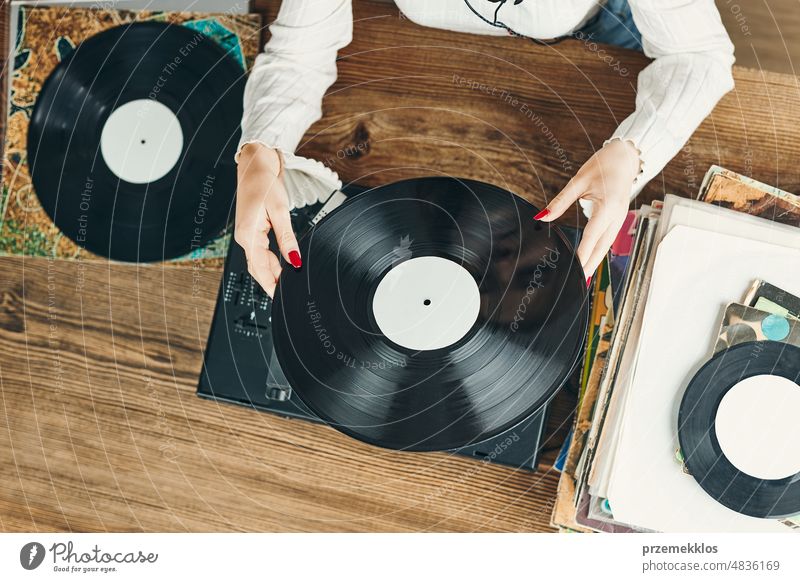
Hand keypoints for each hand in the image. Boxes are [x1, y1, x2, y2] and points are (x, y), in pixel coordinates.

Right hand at [235, 143, 301, 296]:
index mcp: (248, 234)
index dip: (271, 285)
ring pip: (259, 261)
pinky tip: (282, 265)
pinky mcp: (253, 229)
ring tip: (288, 282)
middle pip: (258, 268)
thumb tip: (294, 260)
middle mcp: (244, 237)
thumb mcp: (279, 211)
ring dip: (272, 272)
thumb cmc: (263, 183)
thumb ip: (287, 238)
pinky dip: (270, 261)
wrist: (255, 165)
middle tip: (288, 293)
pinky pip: (260, 251)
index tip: (281, 298)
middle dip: (272, 282)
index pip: (259, 269)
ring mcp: (247, 233)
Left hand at [535, 139, 639, 278]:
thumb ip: (560, 201)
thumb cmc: (603, 165)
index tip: (574, 267)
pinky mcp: (618, 218)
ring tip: (583, 276)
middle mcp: (617, 216)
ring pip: (606, 245)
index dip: (582, 253)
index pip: (592, 236)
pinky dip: (599, 250)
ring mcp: (620, 218)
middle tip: (579, 282)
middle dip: (590, 264)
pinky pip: (608, 238)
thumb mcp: (579, 181)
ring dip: (595, 260)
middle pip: (602, 247)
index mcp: (608, 207)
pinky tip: (590, 259)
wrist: (626, 157)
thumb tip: (542, 217)